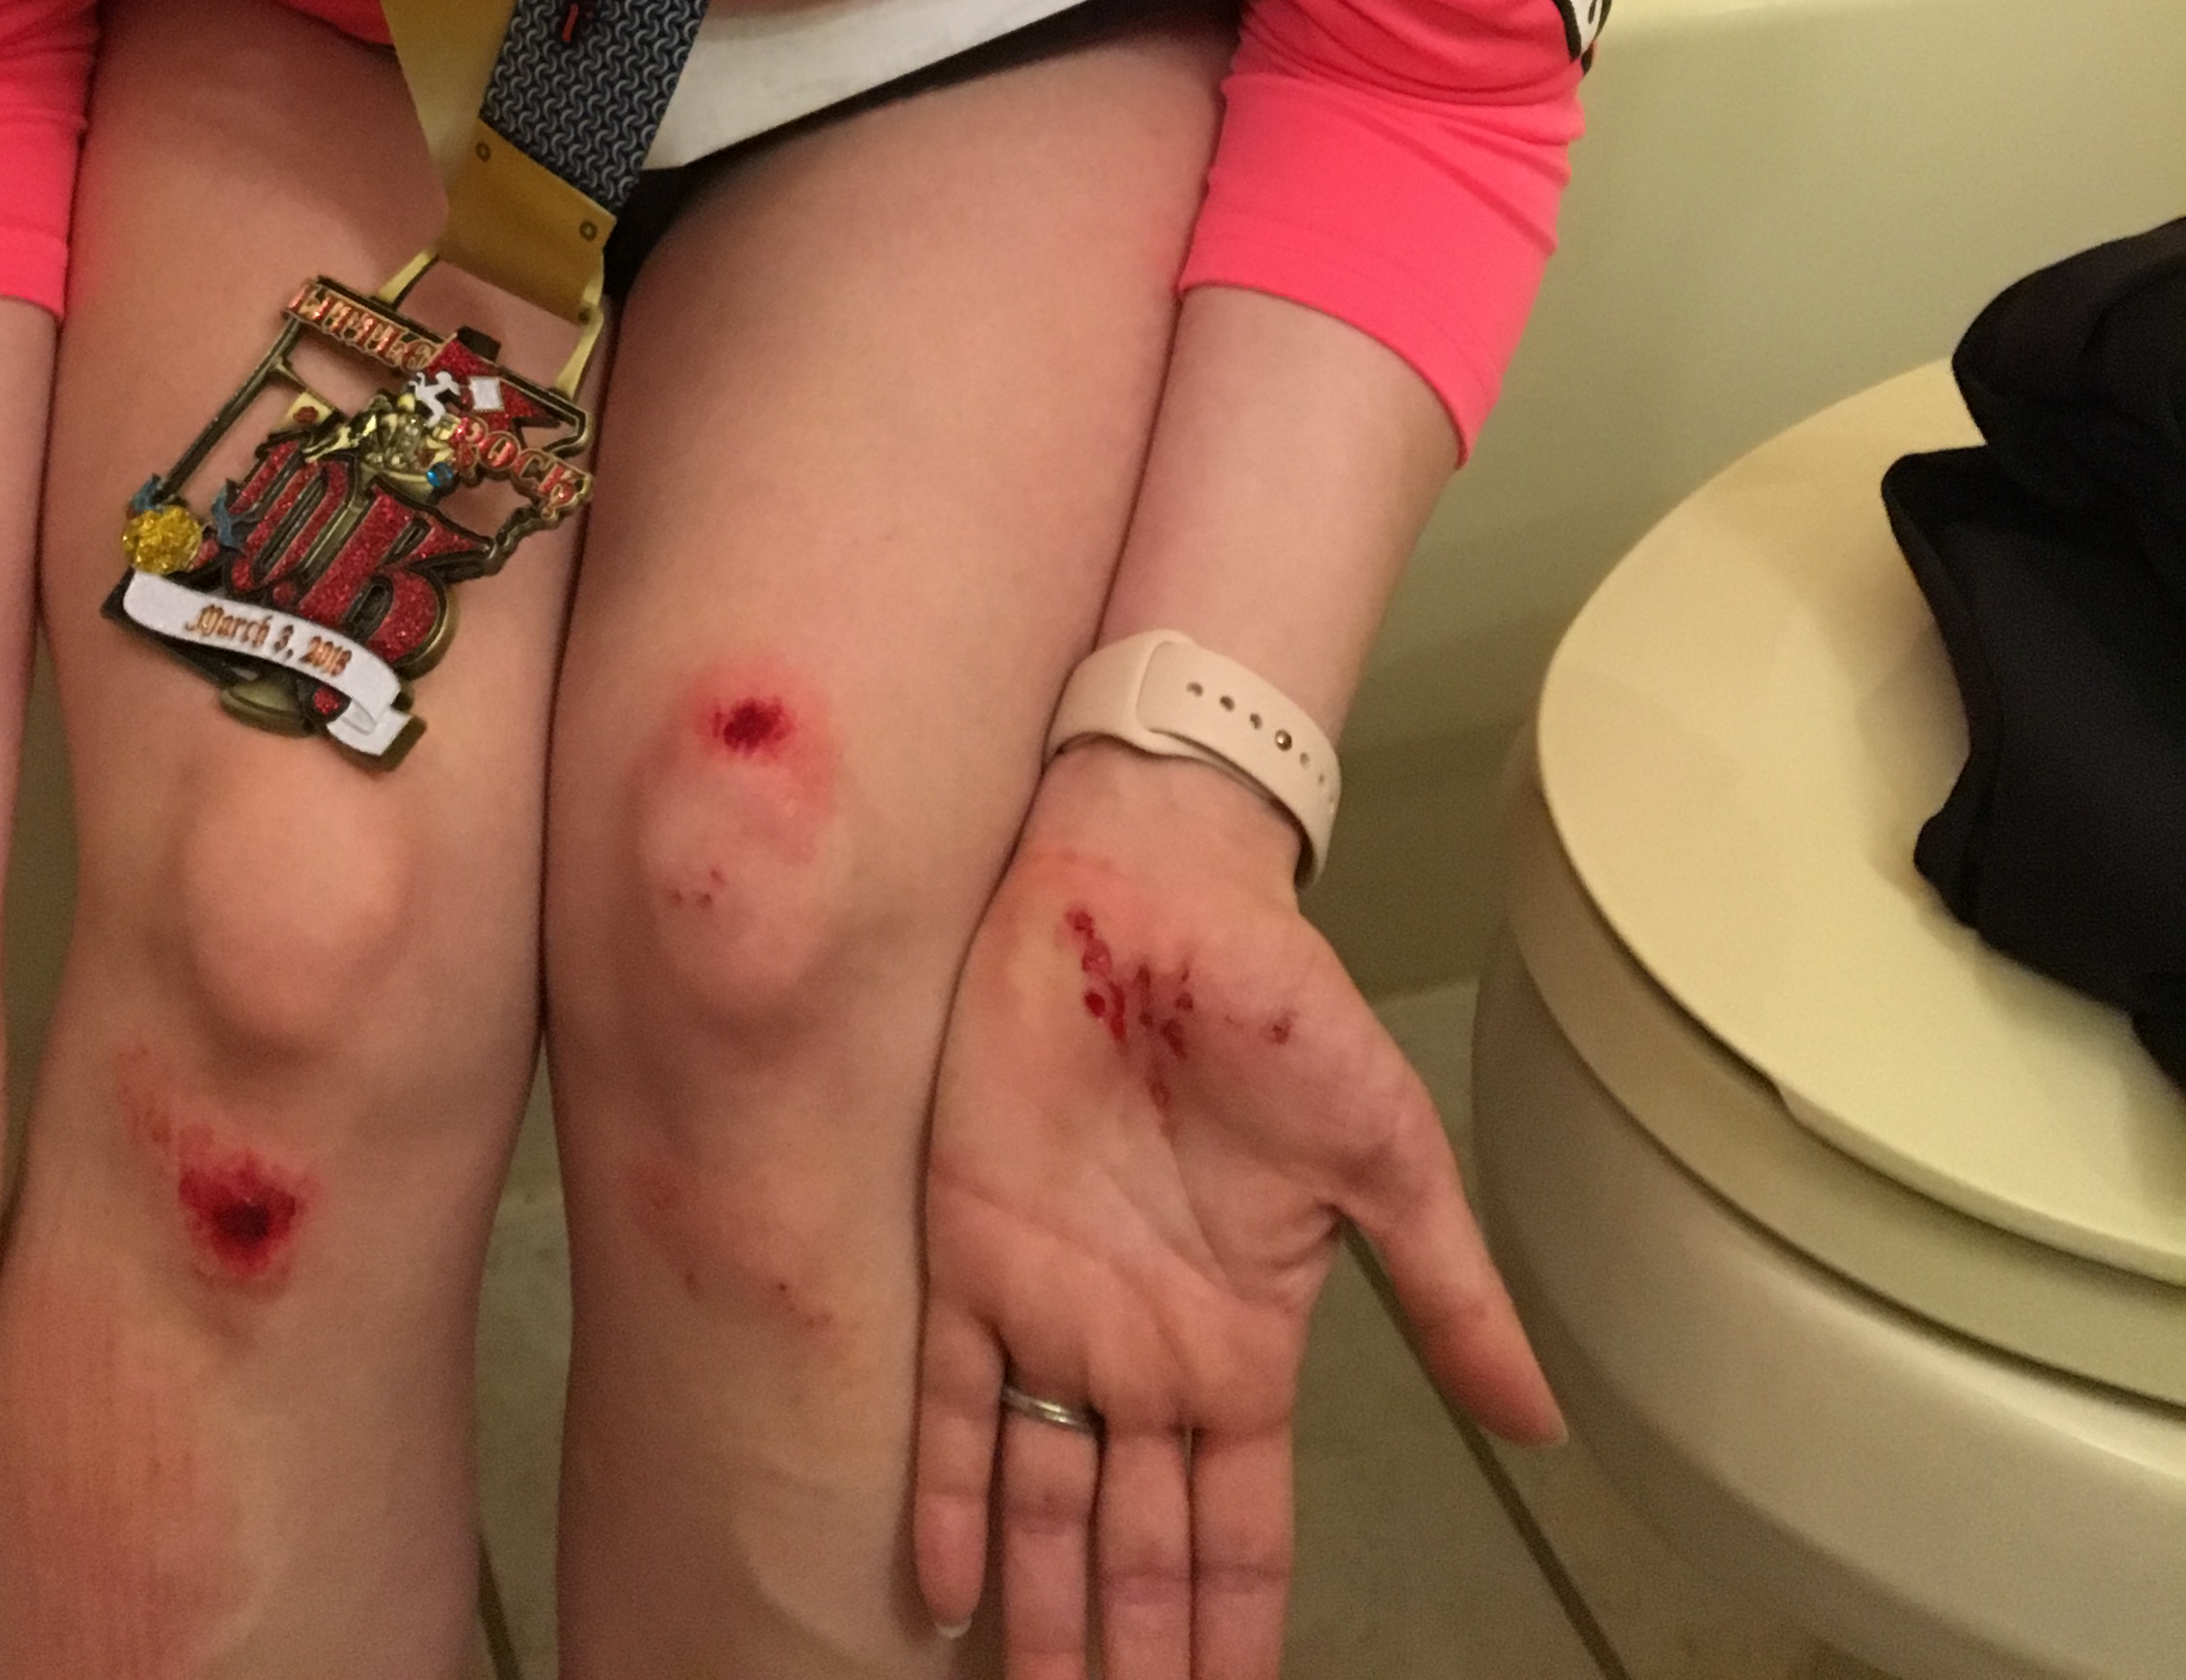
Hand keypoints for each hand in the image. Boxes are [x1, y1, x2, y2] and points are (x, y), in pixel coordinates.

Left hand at [913, 747, 1558, 1679]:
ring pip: (1046, 1504)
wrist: (1151, 884)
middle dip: (1139, 1653)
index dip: (1235, 1634)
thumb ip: (1448, 1296)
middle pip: (1140, 1547)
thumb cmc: (1277, 1002)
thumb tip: (1542, 1427)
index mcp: (1245, 1347)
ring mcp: (1056, 1311)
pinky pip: (952, 1403)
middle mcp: (1145, 1356)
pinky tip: (944, 1595)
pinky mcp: (973, 1252)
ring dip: (1044, 1613)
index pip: (1241, 1535)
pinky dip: (948, 1500)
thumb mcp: (1386, 1153)